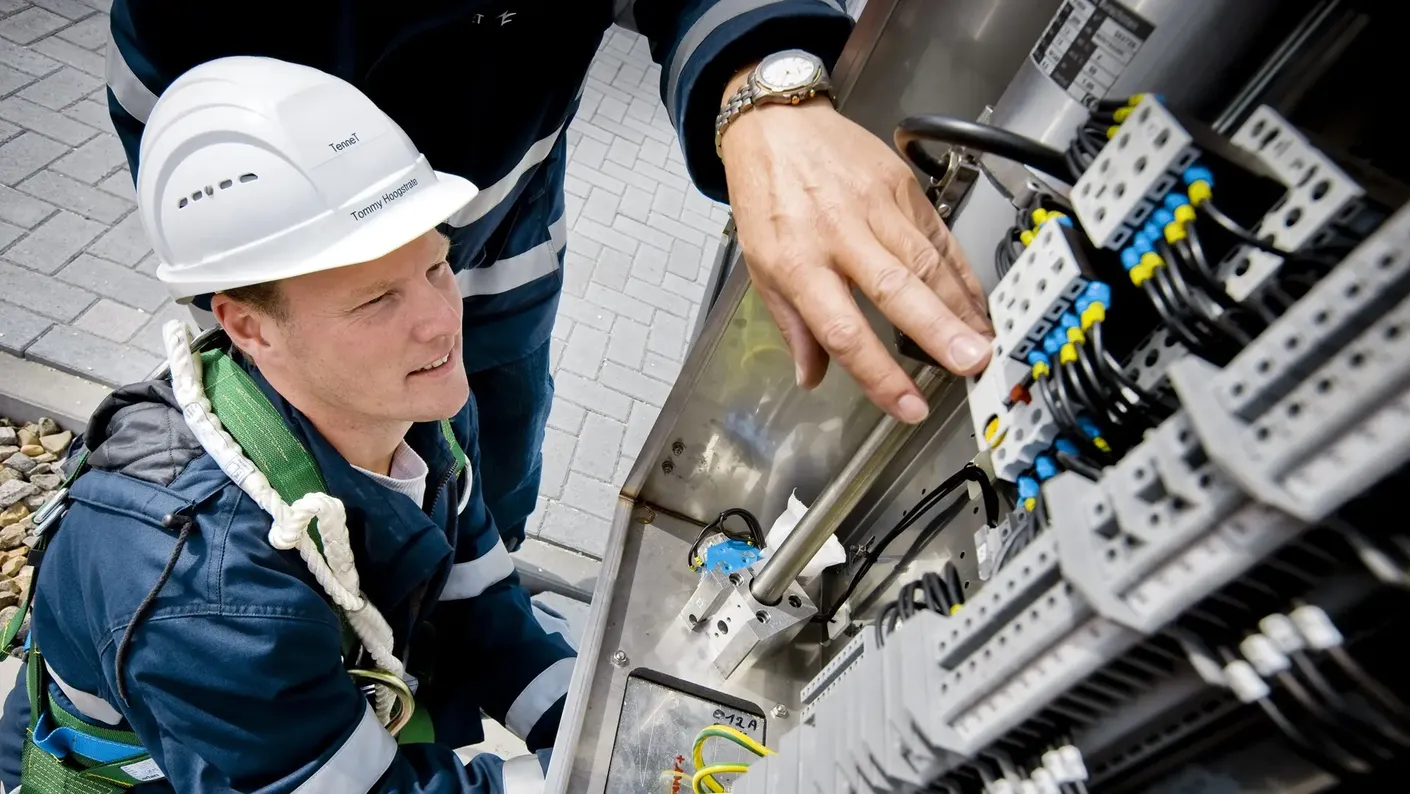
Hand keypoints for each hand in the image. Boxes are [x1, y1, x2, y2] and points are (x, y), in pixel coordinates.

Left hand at [721, 86, 991, 424]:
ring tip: (986, 343)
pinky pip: (937, 235)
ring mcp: (873, 207)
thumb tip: (811, 377)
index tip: (908, 406)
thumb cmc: (765, 195)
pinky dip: (962, 271)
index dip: (879, 374)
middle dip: (937, 331)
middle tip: (972, 364)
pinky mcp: (899, 186)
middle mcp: (838, 234)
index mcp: (797, 262)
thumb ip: (792, 325)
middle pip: (894, 289)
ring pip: (925, 261)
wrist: (775, 123)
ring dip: (960, 306)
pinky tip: (979, 300)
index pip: (842, 330)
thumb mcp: (760, 266)